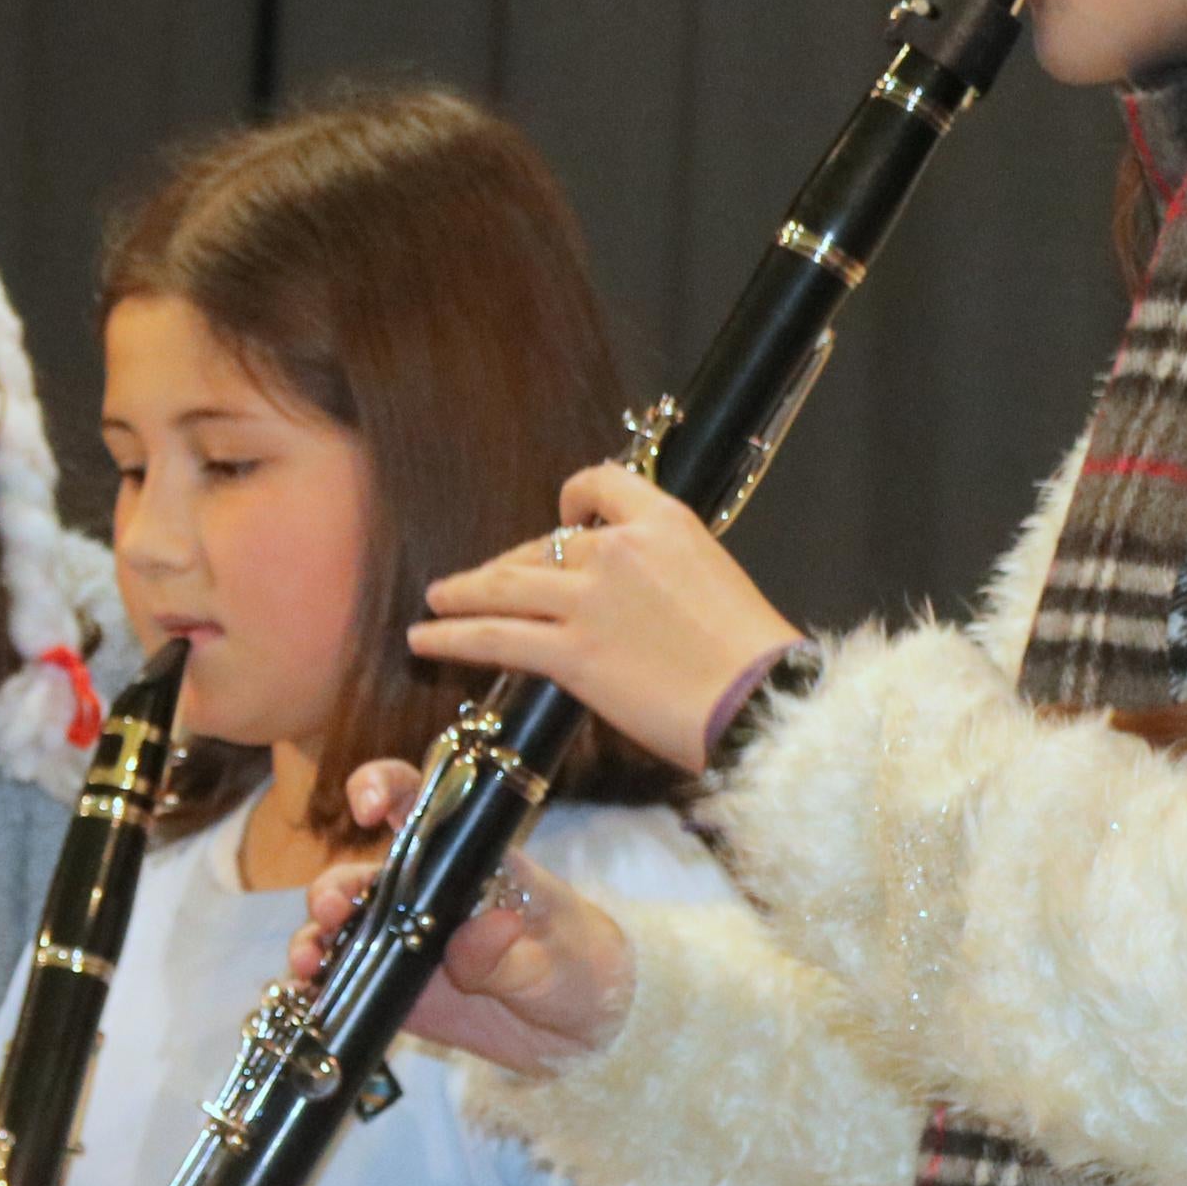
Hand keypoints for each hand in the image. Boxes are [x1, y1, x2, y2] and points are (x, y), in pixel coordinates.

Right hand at [289, 761, 633, 1071]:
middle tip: (333, 909)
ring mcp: (400, 941)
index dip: (383, 787)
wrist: (584, 1029)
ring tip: (310, 959)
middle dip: (333, 885)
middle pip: (359, 873)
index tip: (369, 806)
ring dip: (314, 935)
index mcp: (464, 859)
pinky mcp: (392, 990)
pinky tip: (305, 993)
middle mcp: (422, 893)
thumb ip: (513, 950)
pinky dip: (315, 985)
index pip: (417, 802)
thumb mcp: (556, 955)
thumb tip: (490, 926)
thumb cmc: (579, 964)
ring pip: (339, 926)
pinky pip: (342, 981)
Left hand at [408, 461, 801, 771]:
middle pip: (541, 545)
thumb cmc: (752, 657)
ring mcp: (588, 600)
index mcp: (664, 522)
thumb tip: (629, 592)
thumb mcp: (713, 580)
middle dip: (506, 566)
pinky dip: (451, 638)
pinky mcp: (570, 653)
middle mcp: (618, 549)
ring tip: (436, 601)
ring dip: (462, 594)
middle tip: (485, 583)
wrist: (761, 702)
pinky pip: (493, 638)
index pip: (598, 483)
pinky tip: (425, 640)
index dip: (570, 500)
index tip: (558, 516)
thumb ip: (664, 570)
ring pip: (504, 586)